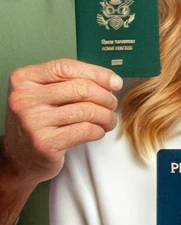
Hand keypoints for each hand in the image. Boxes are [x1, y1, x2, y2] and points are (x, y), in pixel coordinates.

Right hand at [1, 59, 120, 184]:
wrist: (20, 157)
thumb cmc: (39, 121)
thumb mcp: (45, 94)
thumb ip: (72, 81)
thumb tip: (112, 81)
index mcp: (23, 80)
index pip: (65, 67)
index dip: (96, 73)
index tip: (115, 82)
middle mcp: (23, 99)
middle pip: (81, 88)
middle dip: (106, 97)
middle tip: (112, 105)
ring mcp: (33, 122)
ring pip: (87, 110)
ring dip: (106, 116)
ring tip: (108, 120)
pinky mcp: (45, 143)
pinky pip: (86, 130)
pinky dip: (99, 131)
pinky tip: (97, 132)